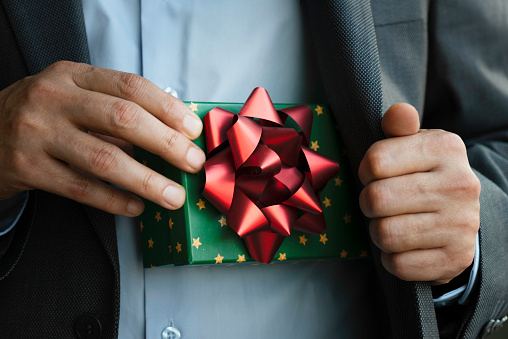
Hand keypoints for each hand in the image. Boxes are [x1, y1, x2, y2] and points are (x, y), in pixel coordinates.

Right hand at [0, 61, 205, 215]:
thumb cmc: (44, 115)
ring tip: (174, 195)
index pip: (131, 86)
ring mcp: (37, 133)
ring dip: (147, 181)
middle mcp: (53, 99)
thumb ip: (116, 108)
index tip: (193, 130)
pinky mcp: (27, 168)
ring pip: (104, 159)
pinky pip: (80, 189)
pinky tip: (136, 207)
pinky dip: (114, 200)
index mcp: (72, 75)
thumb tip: (172, 133)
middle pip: (123, 119)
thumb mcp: (74, 96)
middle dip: (166, 143)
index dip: (168, 108)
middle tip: (193, 163)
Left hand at [358, 103, 480, 283]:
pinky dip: (392, 257)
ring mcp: (461, 225)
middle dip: (368, 203)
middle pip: (376, 199)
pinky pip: (398, 264)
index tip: (374, 175)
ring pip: (385, 234)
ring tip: (391, 221)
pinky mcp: (455, 259)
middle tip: (379, 202)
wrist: (461, 216)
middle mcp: (460, 185)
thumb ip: (400, 127)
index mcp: (446, 148)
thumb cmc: (424, 175)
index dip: (365, 171)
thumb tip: (398, 112)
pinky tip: (404, 245)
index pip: (376, 162)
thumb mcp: (414, 144)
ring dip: (378, 231)